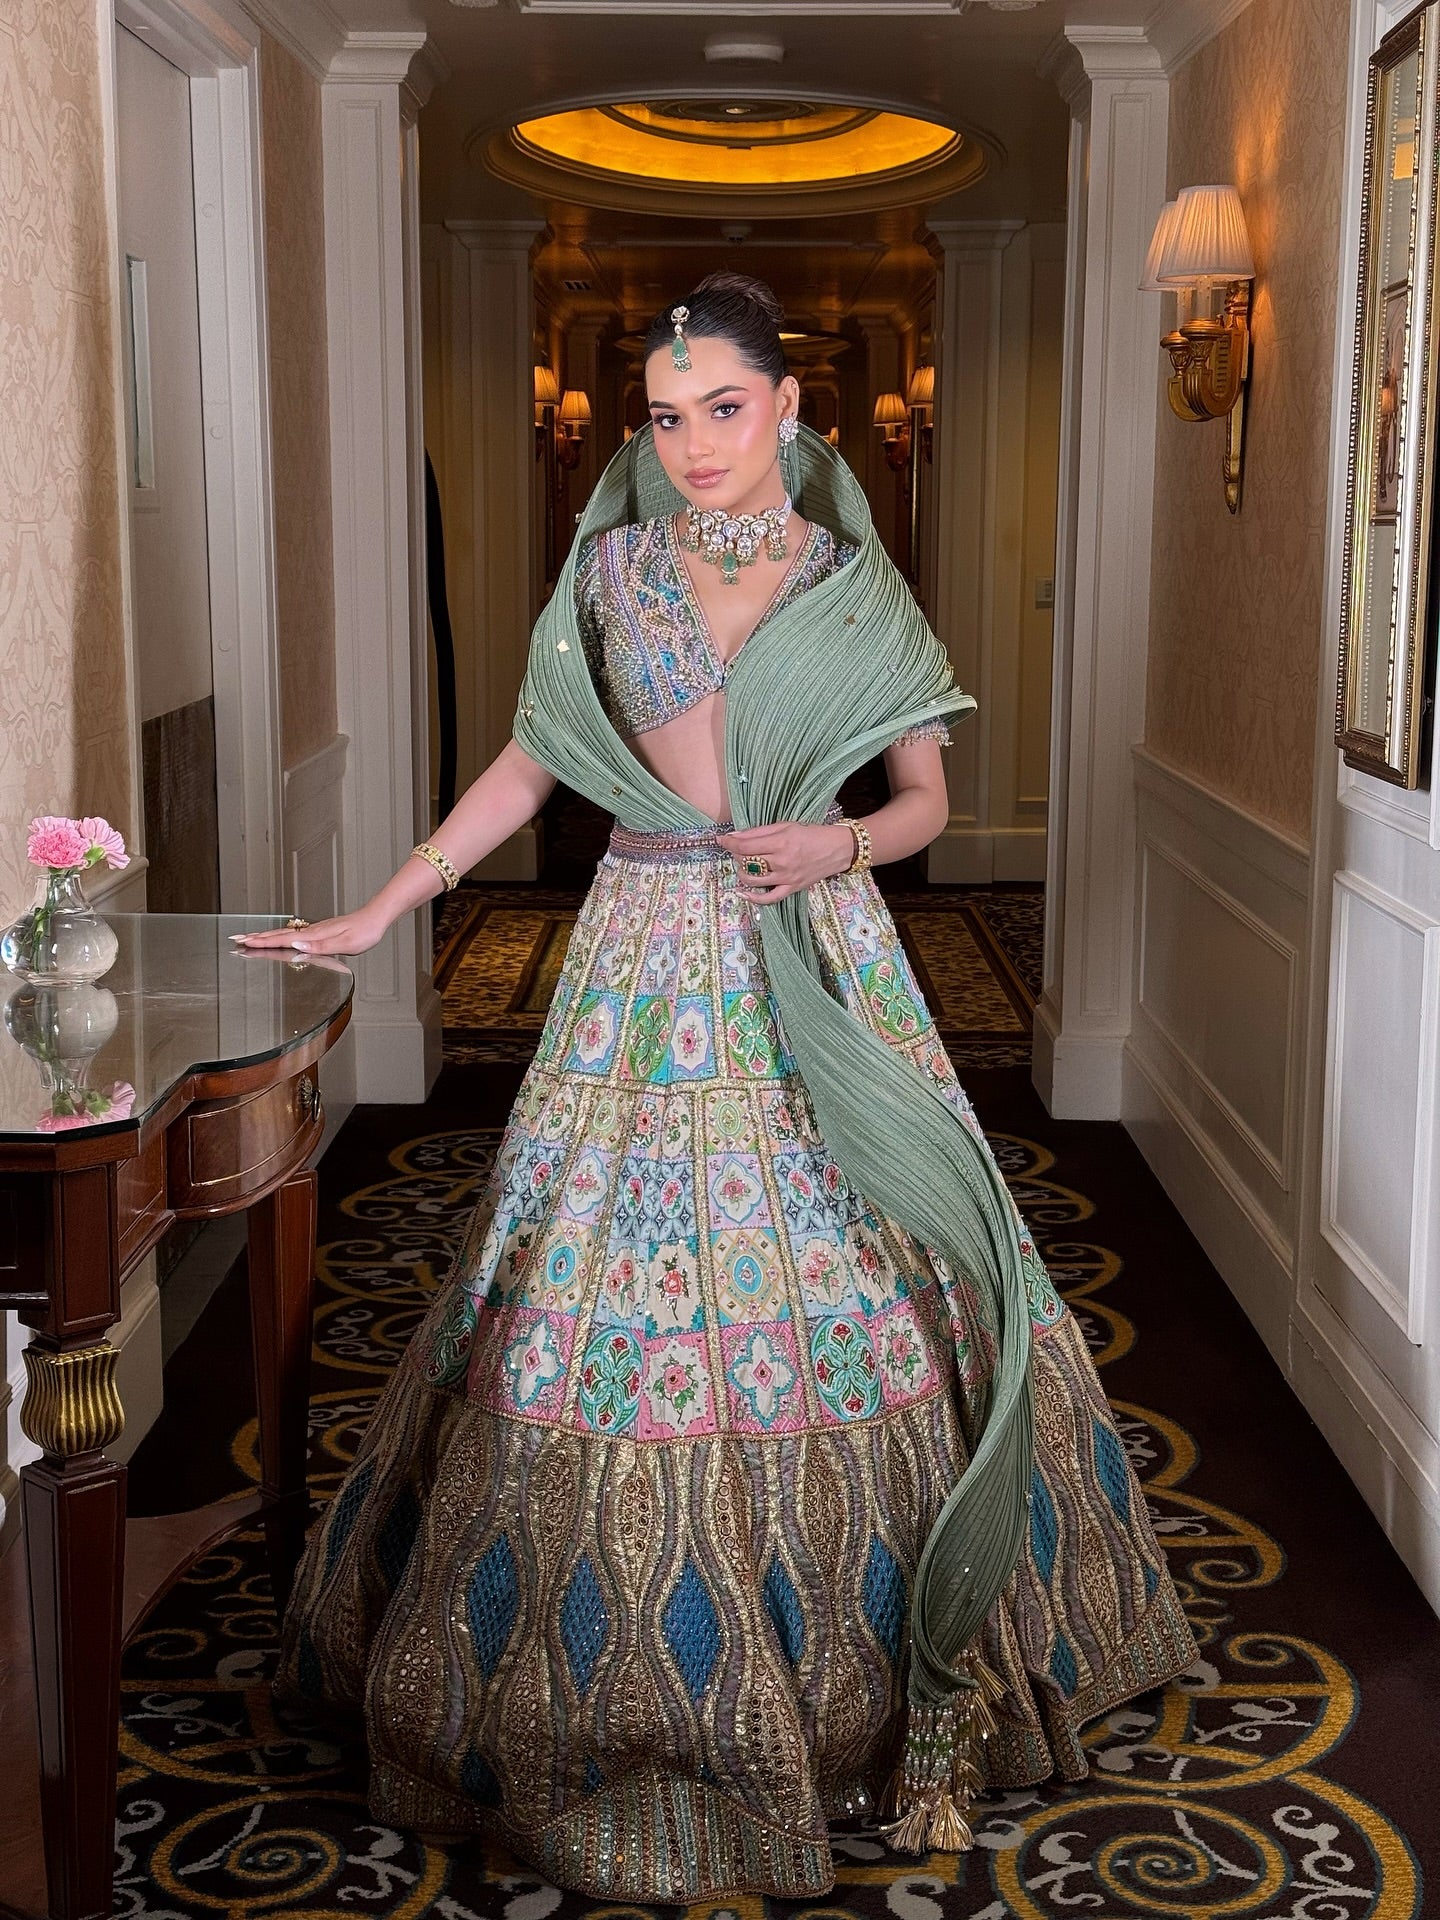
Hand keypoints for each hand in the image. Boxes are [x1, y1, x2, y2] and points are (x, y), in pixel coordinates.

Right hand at [230, 904, 386, 955]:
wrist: (376, 918)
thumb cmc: (365, 932)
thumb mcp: (345, 944)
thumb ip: (320, 946)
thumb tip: (297, 945)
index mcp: (314, 935)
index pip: (282, 939)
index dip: (262, 941)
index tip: (244, 942)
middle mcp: (312, 931)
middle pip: (278, 934)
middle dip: (256, 937)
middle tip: (237, 938)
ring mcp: (315, 930)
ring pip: (285, 932)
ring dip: (266, 935)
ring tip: (251, 937)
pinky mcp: (321, 931)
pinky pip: (294, 933)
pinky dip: (281, 935)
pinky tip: (281, 938)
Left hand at [719, 821, 854, 903]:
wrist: (837, 849)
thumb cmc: (811, 834)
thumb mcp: (785, 825)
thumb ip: (759, 832)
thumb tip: (735, 836)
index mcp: (781, 842)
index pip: (745, 846)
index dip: (729, 843)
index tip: (721, 840)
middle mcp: (782, 861)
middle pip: (747, 862)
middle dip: (736, 855)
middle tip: (738, 849)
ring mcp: (787, 877)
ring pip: (753, 880)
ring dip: (741, 872)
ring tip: (743, 865)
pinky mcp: (792, 889)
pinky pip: (769, 898)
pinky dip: (753, 898)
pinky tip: (743, 892)